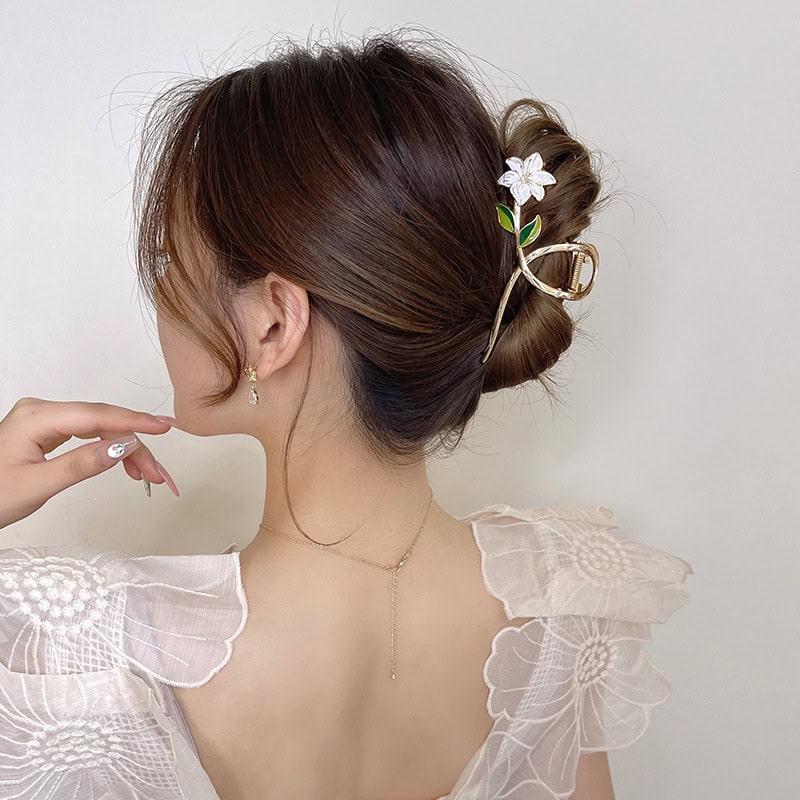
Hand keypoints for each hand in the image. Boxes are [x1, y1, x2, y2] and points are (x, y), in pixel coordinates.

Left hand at [0, 397, 179, 528]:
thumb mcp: (36, 486)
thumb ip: (80, 465)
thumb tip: (122, 446)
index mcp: (36, 417)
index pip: (96, 415)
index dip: (134, 421)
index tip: (164, 427)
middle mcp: (41, 411)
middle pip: (102, 422)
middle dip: (135, 445)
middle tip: (158, 473)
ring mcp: (44, 419)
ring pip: (98, 428)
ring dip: (126, 448)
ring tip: (146, 474)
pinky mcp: (47, 431)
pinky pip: (87, 433)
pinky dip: (109, 447)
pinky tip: (124, 460)